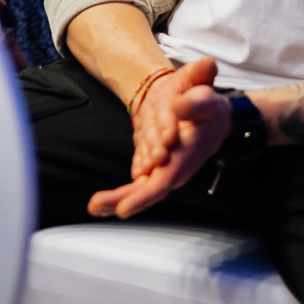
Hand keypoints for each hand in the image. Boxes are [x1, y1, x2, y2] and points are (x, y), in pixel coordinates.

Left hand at [88, 56, 229, 219]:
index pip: (165, 179)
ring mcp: (166, 168)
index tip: (123, 208)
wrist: (208, 109)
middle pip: (149, 190)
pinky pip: (140, 182)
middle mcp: (177, 167)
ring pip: (142, 188)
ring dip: (118, 198)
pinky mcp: (157, 166)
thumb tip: (180, 107)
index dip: (144, 195)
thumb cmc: (208, 106)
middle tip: (96, 206)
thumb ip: (195, 102)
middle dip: (123, 199)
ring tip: (96, 206)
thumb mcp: (205, 96)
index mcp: (189, 153)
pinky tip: (106, 201)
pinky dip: (123, 192)